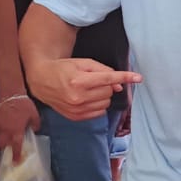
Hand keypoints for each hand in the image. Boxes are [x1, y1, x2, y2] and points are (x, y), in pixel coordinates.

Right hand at [0, 94, 40, 158]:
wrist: (11, 94)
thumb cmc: (24, 105)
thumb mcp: (34, 115)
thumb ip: (35, 124)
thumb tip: (34, 130)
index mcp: (16, 131)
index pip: (16, 146)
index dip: (16, 155)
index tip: (16, 162)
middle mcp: (6, 130)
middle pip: (2, 144)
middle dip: (6, 147)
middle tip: (11, 144)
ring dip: (3, 138)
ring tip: (9, 133)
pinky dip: (1, 130)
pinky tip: (6, 125)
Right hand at [23, 58, 141, 121]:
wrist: (41, 80)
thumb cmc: (63, 69)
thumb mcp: (82, 63)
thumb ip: (102, 71)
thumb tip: (119, 84)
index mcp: (80, 81)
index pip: (108, 79)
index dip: (125, 77)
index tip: (139, 78)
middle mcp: (78, 97)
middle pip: (108, 92)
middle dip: (107, 85)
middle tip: (95, 80)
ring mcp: (77, 109)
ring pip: (105, 104)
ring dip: (103, 96)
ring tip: (89, 89)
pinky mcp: (76, 117)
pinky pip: (99, 113)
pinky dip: (98, 105)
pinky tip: (87, 99)